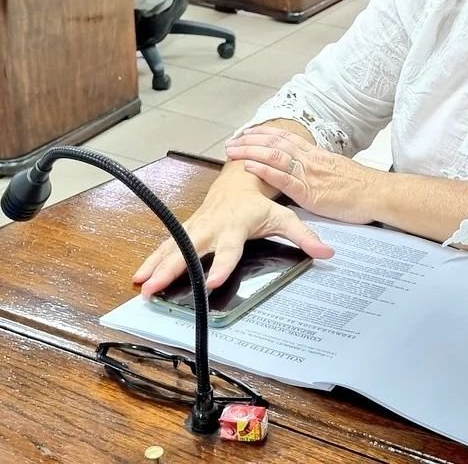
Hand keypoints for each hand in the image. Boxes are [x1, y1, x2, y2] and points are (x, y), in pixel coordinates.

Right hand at [133, 162, 334, 294]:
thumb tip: (327, 253)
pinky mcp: (187, 228)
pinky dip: (152, 260)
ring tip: (142, 288)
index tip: (211, 282)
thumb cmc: (260, 202)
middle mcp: (213, 226)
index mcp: (237, 224)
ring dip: (156, 266)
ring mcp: (197, 226)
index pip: (229, 249)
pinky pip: (167, 245)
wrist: (239, 179)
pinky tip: (139, 278)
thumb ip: (305, 236)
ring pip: (173, 247)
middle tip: (159, 289)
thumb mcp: (285, 217)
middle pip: (192, 249)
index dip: (221, 265)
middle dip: (174, 268)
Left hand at [225, 125, 377, 224]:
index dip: (264, 134)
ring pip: (274, 156)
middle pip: (275, 143)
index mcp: (316, 154)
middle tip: (232, 141)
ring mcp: (308, 174)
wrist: (377, 194)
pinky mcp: (309, 191)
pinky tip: (249, 167)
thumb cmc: (361, 187)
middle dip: (251, 140)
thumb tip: (311, 170)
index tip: (248, 133)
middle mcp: (310, 159)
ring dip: (250, 151)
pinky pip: (282, 177)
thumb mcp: (337, 171)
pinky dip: (263, 170)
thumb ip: (320, 169)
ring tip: (233, 150)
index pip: (285, 138)